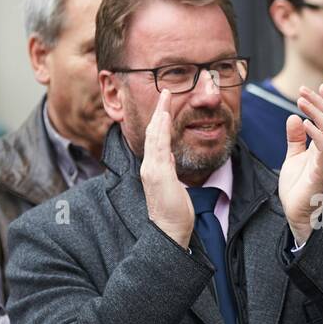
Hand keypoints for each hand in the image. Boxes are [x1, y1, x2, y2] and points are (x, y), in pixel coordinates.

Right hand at [140, 93, 194, 248]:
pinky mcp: (158, 175)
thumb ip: (169, 167)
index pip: (155, 139)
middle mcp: (149, 167)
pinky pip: (159, 148)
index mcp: (153, 168)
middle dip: (159, 111)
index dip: (159, 120)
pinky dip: (161, 131)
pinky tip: (164, 118)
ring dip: (160, 115)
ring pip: (154, 136)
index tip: (165, 105)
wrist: (169, 232)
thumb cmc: (173, 212)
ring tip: (165, 97)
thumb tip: (169, 154)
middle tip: (165, 91)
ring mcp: (152, 170)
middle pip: (152, 133)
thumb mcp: (173, 184)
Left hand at [279, 83, 322, 244]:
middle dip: (319, 102)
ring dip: (316, 112)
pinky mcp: (322, 171)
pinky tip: (304, 122)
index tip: (319, 85)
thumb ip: (295, 139)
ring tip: (302, 101)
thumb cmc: (298, 188)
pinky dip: (315, 133)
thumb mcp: (293, 157)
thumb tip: (294, 118)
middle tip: (303, 90)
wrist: (298, 215)